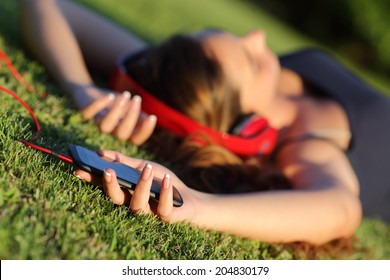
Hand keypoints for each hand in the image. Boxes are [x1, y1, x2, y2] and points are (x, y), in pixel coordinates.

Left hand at [71, 85, 156, 144]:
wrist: (90, 92)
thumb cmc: (115, 103)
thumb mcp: (130, 109)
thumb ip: (140, 115)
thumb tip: (150, 119)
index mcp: (124, 133)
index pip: (136, 140)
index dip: (145, 131)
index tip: (152, 117)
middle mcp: (111, 132)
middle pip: (122, 134)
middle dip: (131, 116)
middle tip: (137, 99)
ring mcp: (97, 125)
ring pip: (105, 126)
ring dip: (116, 111)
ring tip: (125, 95)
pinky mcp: (85, 115)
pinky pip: (89, 113)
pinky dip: (99, 104)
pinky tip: (109, 96)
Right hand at [74, 150, 200, 223]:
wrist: (189, 199)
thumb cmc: (163, 182)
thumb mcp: (145, 167)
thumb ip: (125, 161)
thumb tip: (100, 152)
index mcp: (126, 192)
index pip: (106, 186)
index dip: (92, 179)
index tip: (78, 169)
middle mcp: (133, 204)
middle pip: (117, 199)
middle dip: (111, 185)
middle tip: (107, 171)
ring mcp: (150, 212)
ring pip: (138, 204)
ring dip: (141, 185)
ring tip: (145, 168)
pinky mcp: (167, 217)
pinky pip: (163, 209)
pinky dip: (165, 194)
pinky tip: (166, 181)